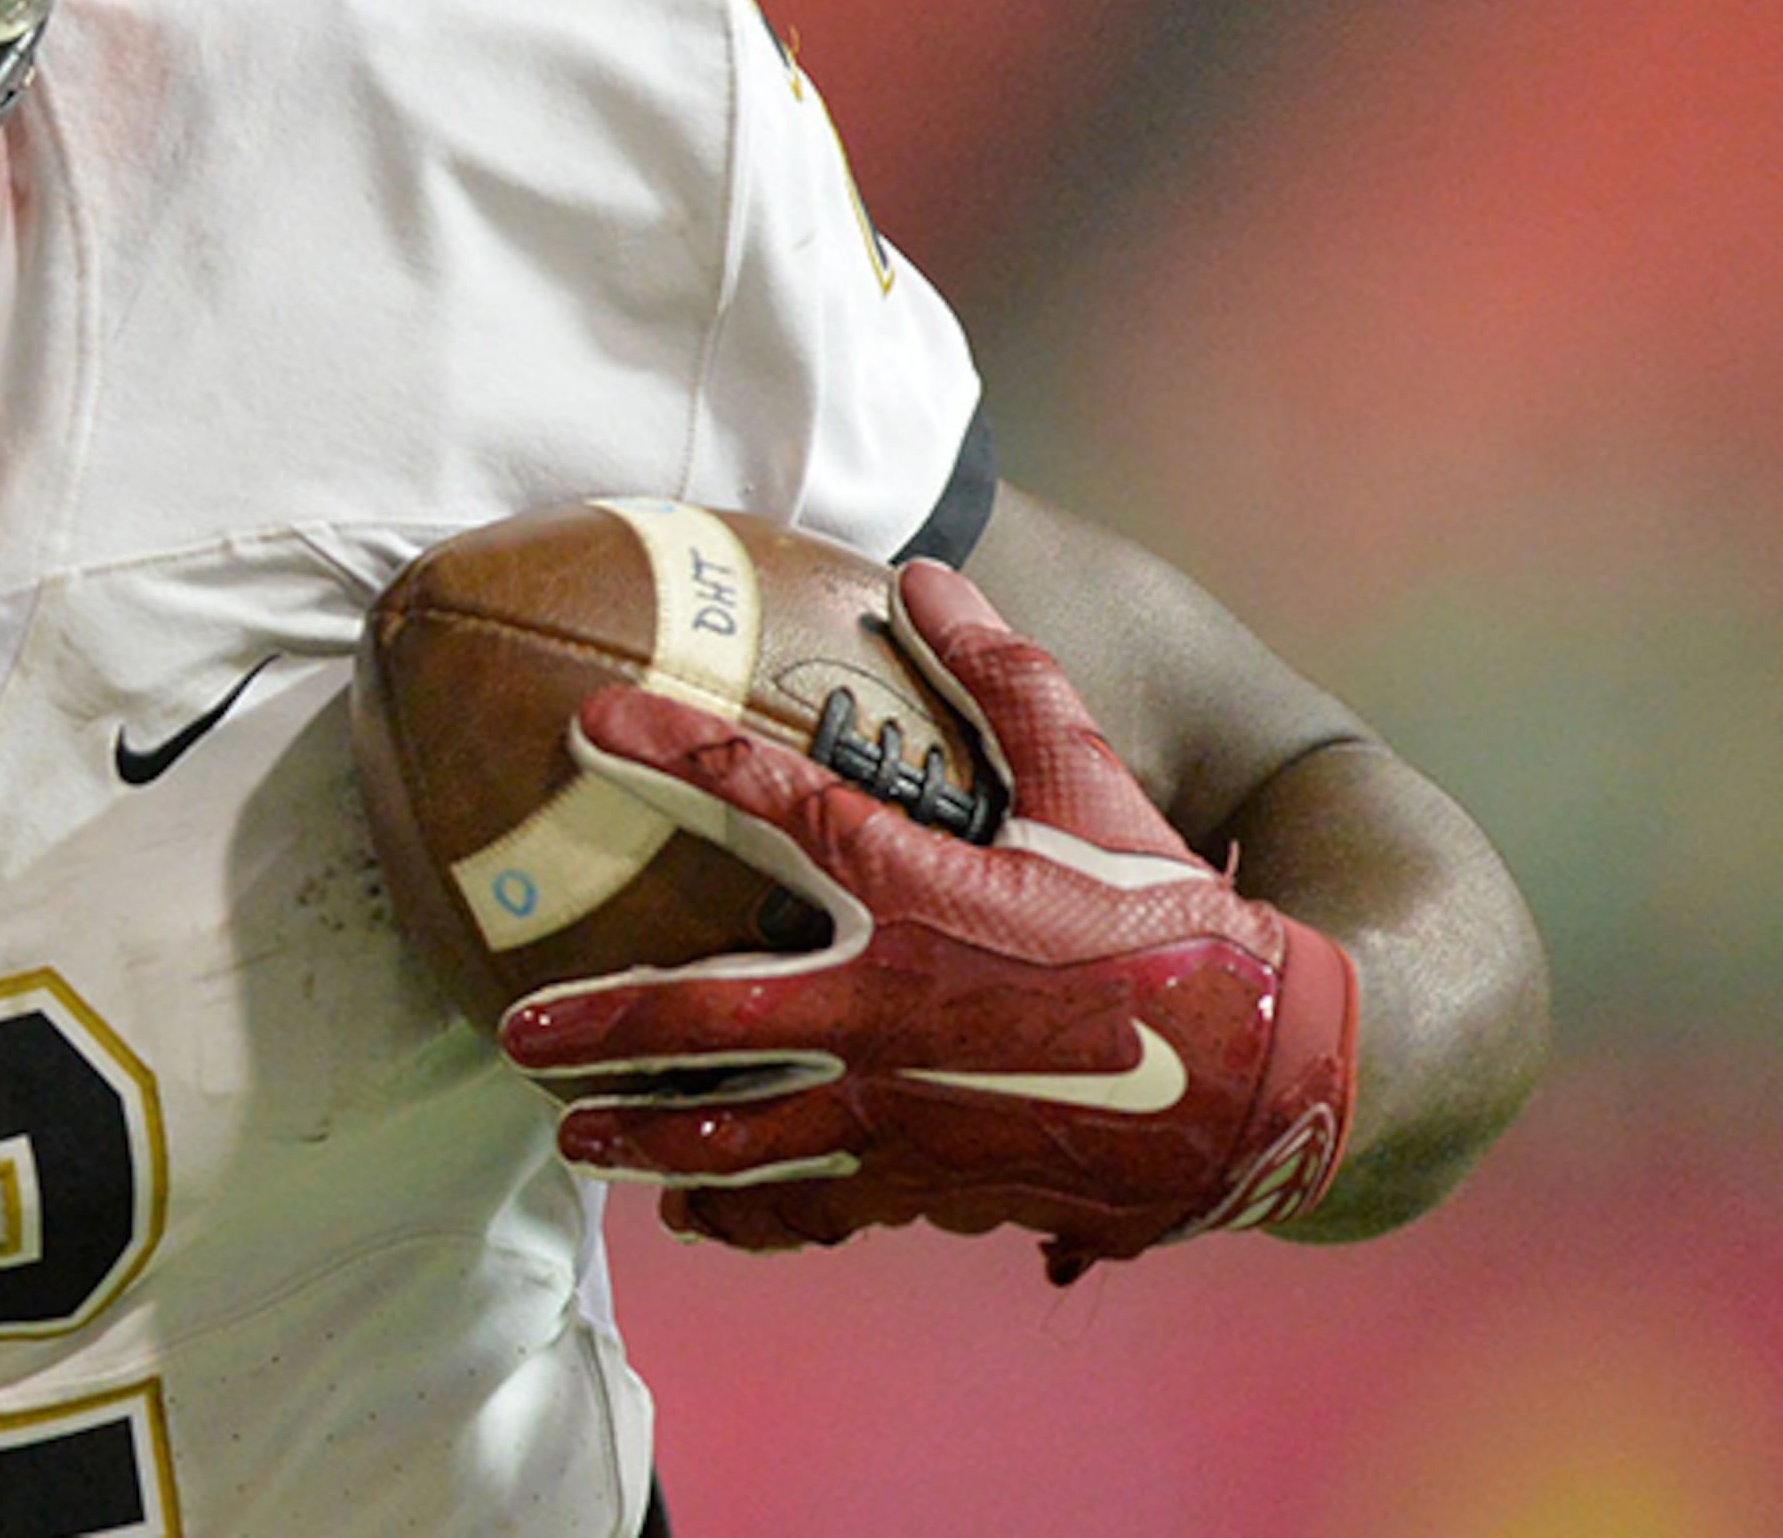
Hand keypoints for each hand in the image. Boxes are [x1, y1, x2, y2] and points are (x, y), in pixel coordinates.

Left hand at [495, 562, 1357, 1282]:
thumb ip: (1008, 677)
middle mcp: (888, 1009)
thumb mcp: (1097, 788)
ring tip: (571, 1136)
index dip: (673, 756)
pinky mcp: (929, 1182)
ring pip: (736, 1132)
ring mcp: (899, 1110)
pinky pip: (811, 1201)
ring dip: (642, 1132)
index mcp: (923, 895)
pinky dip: (745, 1207)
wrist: (1268, 1079)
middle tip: (515, 1027)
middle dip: (596, 1023)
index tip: (590, 723)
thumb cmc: (1173, 924)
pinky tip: (692, 1208)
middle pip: (702, 1016)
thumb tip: (929, 574)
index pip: (772, 807)